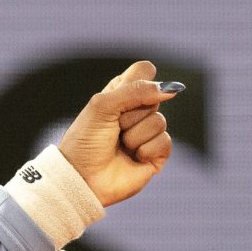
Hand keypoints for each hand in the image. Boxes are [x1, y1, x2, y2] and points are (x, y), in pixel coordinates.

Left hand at [54, 59, 182, 207]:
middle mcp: (135, 112)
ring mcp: (146, 133)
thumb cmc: (84, 142)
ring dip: (134, 135)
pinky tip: (131, 158)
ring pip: (159, 121)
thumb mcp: (102, 106)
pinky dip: (145, 149)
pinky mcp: (155, 154)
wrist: (80, 178)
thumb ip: (135, 90)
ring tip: (119, 146)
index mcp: (120, 96)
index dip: (137, 82)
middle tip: (113, 128)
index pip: (144, 71)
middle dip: (131, 113)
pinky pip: (164, 141)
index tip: (120, 98)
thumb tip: (171, 89)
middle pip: (155, 96)